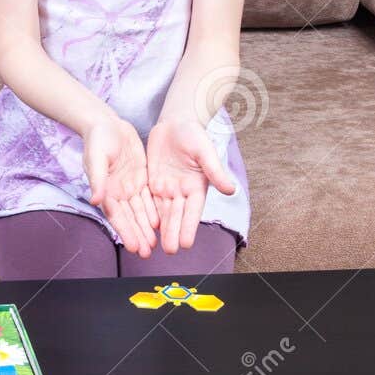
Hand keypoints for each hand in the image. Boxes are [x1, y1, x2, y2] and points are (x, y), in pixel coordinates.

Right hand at [82, 114, 157, 255]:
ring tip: (155, 245)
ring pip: (140, 211)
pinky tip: (160, 224)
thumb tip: (95, 200)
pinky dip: (153, 210)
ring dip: (146, 227)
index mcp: (105, 189)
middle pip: (130, 217)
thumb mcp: (96, 157)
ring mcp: (129, 185)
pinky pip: (148, 197)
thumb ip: (97, 179)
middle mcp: (117, 191)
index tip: (133, 247)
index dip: (125, 231)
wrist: (106, 123)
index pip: (116, 215)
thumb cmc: (97, 139)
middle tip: (147, 253)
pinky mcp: (140, 177)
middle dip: (138, 235)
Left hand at [144, 115, 237, 253]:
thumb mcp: (204, 151)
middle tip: (169, 251)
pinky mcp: (154, 182)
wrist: (175, 122)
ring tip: (155, 247)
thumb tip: (231, 190)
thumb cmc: (194, 135)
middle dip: (173, 233)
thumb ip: (215, 171)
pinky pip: (150, 201)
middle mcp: (183, 191)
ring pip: (163, 212)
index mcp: (197, 187)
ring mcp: (168, 188)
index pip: (193, 211)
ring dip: (161, 229)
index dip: (189, 227)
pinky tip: (142, 228)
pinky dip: (148, 215)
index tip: (186, 243)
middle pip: (177, 215)